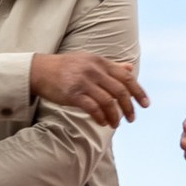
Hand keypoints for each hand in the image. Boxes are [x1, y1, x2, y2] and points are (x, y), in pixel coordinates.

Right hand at [31, 52, 149, 127]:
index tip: (145, 104)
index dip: (138, 92)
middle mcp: (94, 70)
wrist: (40, 70)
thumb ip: (111, 66)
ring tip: (116, 124)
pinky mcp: (73, 93)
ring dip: (115, 115)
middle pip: (120, 91)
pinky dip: (100, 117)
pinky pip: (93, 108)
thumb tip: (130, 69)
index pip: (126, 77)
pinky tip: (102, 123)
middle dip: (128, 107)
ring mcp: (83, 81)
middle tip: (132, 119)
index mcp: (100, 62)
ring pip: (108, 101)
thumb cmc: (66, 67)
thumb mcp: (90, 61)